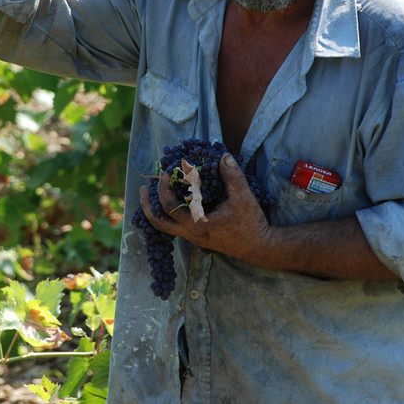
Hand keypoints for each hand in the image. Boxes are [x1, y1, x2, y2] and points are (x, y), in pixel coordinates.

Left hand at [139, 153, 271, 261]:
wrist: (261, 248)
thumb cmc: (251, 224)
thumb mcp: (243, 197)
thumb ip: (232, 176)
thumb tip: (224, 156)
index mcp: (197, 225)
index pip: (169, 206)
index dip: (163, 188)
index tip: (165, 172)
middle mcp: (191, 234)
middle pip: (158, 223)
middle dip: (147, 205)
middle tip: (142, 188)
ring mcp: (194, 238)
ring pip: (166, 227)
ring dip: (158, 210)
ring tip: (152, 194)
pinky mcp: (200, 238)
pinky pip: (177, 227)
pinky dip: (170, 214)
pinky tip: (176, 202)